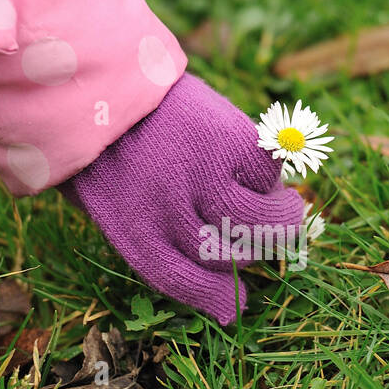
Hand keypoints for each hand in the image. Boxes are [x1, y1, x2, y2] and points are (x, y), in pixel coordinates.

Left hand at [63, 74, 305, 324]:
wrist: (103, 84)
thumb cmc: (108, 154)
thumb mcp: (118, 210)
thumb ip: (160, 243)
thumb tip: (221, 281)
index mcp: (143, 242)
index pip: (193, 286)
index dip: (221, 299)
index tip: (238, 304)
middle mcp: (178, 217)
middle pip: (238, 257)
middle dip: (256, 252)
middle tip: (266, 237)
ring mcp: (208, 179)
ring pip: (268, 223)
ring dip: (283, 218)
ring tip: (285, 207)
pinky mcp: (233, 144)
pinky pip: (270, 174)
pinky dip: (270, 173)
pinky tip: (259, 166)